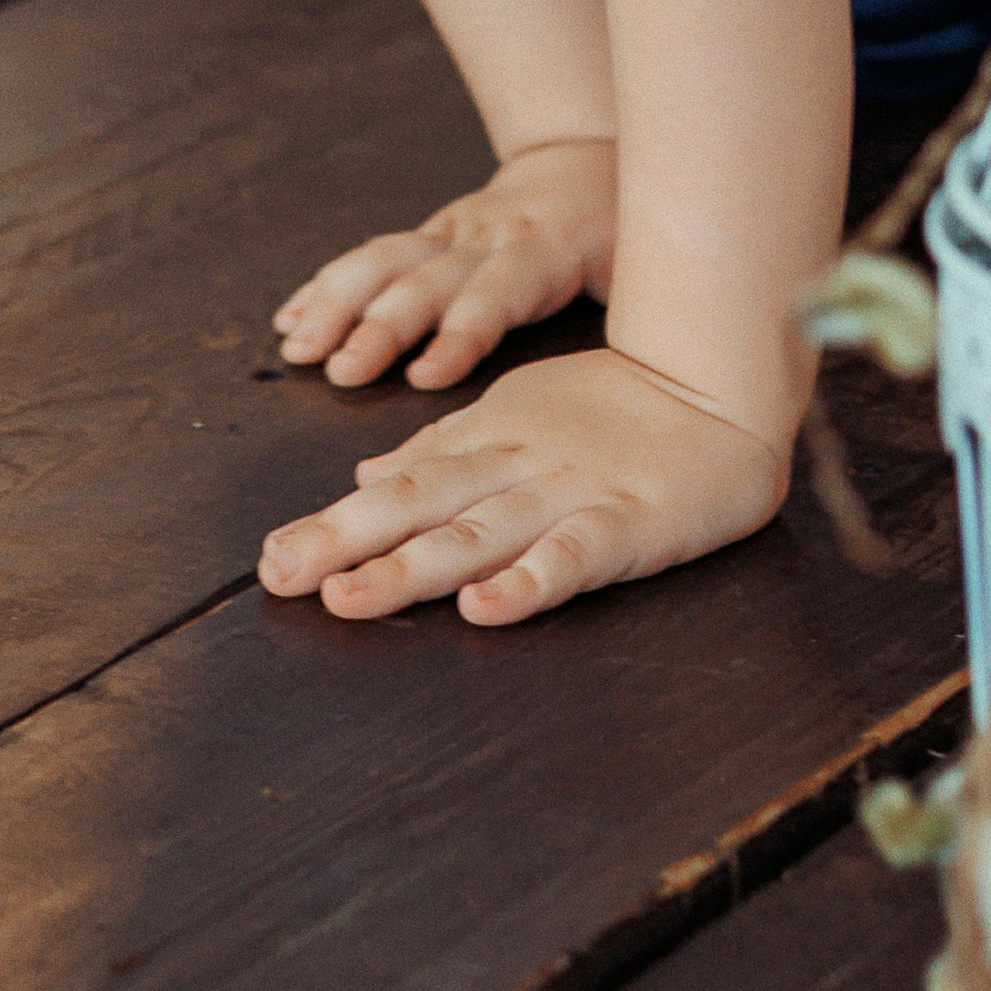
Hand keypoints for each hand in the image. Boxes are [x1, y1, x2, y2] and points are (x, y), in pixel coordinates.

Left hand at [257, 343, 788, 624]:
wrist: (720, 383)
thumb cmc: (619, 404)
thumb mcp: (516, 411)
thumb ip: (444, 448)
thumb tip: (365, 477)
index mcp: (488, 441)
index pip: (400, 487)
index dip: (335, 523)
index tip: (270, 560)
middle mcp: (515, 467)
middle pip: (421, 505)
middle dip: (345, 542)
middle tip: (278, 575)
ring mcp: (568, 494)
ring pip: (479, 533)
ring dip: (411, 567)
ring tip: (349, 597)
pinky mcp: (625, 524)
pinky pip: (571, 556)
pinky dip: (528, 581)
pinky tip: (485, 607)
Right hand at [272, 137, 615, 391]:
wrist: (589, 160)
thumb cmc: (624, 229)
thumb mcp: (645, 261)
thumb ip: (640, 309)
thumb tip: (665, 371)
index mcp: (541, 252)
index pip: (495, 294)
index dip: (460, 333)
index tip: (424, 377)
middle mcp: (486, 238)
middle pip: (425, 281)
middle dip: (379, 327)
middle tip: (339, 371)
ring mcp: (451, 232)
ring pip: (385, 261)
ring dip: (336, 305)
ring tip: (297, 349)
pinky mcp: (430, 234)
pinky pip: (372, 257)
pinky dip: (326, 288)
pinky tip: (290, 322)